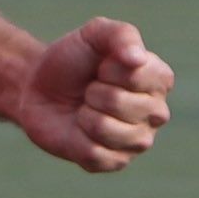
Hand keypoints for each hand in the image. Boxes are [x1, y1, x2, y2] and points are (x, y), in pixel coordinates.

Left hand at [15, 17, 173, 173]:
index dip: (109, 68)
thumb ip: (121, 35)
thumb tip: (137, 59)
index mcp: (159, 80)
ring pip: (108, 130)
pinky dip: (78, 138)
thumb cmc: (73, 61)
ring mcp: (137, 141)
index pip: (138, 75)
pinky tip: (80, 131)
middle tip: (90, 90)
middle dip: (95, 92)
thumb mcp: (94, 35)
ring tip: (85, 109)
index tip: (101, 67)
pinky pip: (95, 153)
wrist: (38, 88)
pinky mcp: (115, 162)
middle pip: (123, 104)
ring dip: (86, 115)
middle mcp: (156, 113)